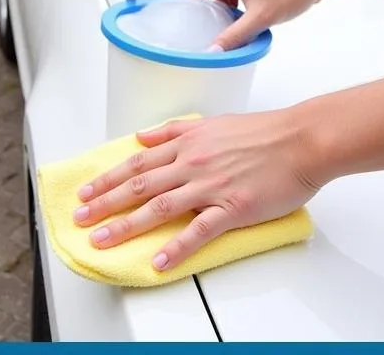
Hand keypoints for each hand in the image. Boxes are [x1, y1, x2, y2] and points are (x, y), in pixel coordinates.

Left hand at [72, 112, 319, 272]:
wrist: (304, 139)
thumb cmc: (270, 131)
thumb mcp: (218, 121)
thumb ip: (178, 131)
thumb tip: (146, 137)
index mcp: (192, 141)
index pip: (139, 161)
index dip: (109, 178)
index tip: (86, 191)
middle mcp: (195, 162)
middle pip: (140, 185)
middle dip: (104, 203)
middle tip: (79, 219)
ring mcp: (212, 185)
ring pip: (159, 207)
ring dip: (126, 226)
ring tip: (101, 241)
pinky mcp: (232, 207)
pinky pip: (198, 231)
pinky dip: (176, 248)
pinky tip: (159, 261)